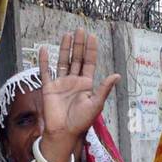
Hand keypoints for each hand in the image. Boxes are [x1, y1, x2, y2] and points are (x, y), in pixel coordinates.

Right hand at [37, 29, 121, 161]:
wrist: (64, 132)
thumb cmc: (81, 121)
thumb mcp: (96, 104)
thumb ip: (104, 89)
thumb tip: (117, 75)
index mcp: (86, 84)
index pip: (89, 63)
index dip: (91, 50)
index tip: (92, 37)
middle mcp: (74, 81)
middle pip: (76, 58)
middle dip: (78, 45)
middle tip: (80, 30)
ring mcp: (61, 83)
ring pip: (63, 61)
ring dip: (65, 48)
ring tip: (67, 35)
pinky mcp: (49, 88)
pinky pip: (46, 72)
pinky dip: (44, 61)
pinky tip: (45, 49)